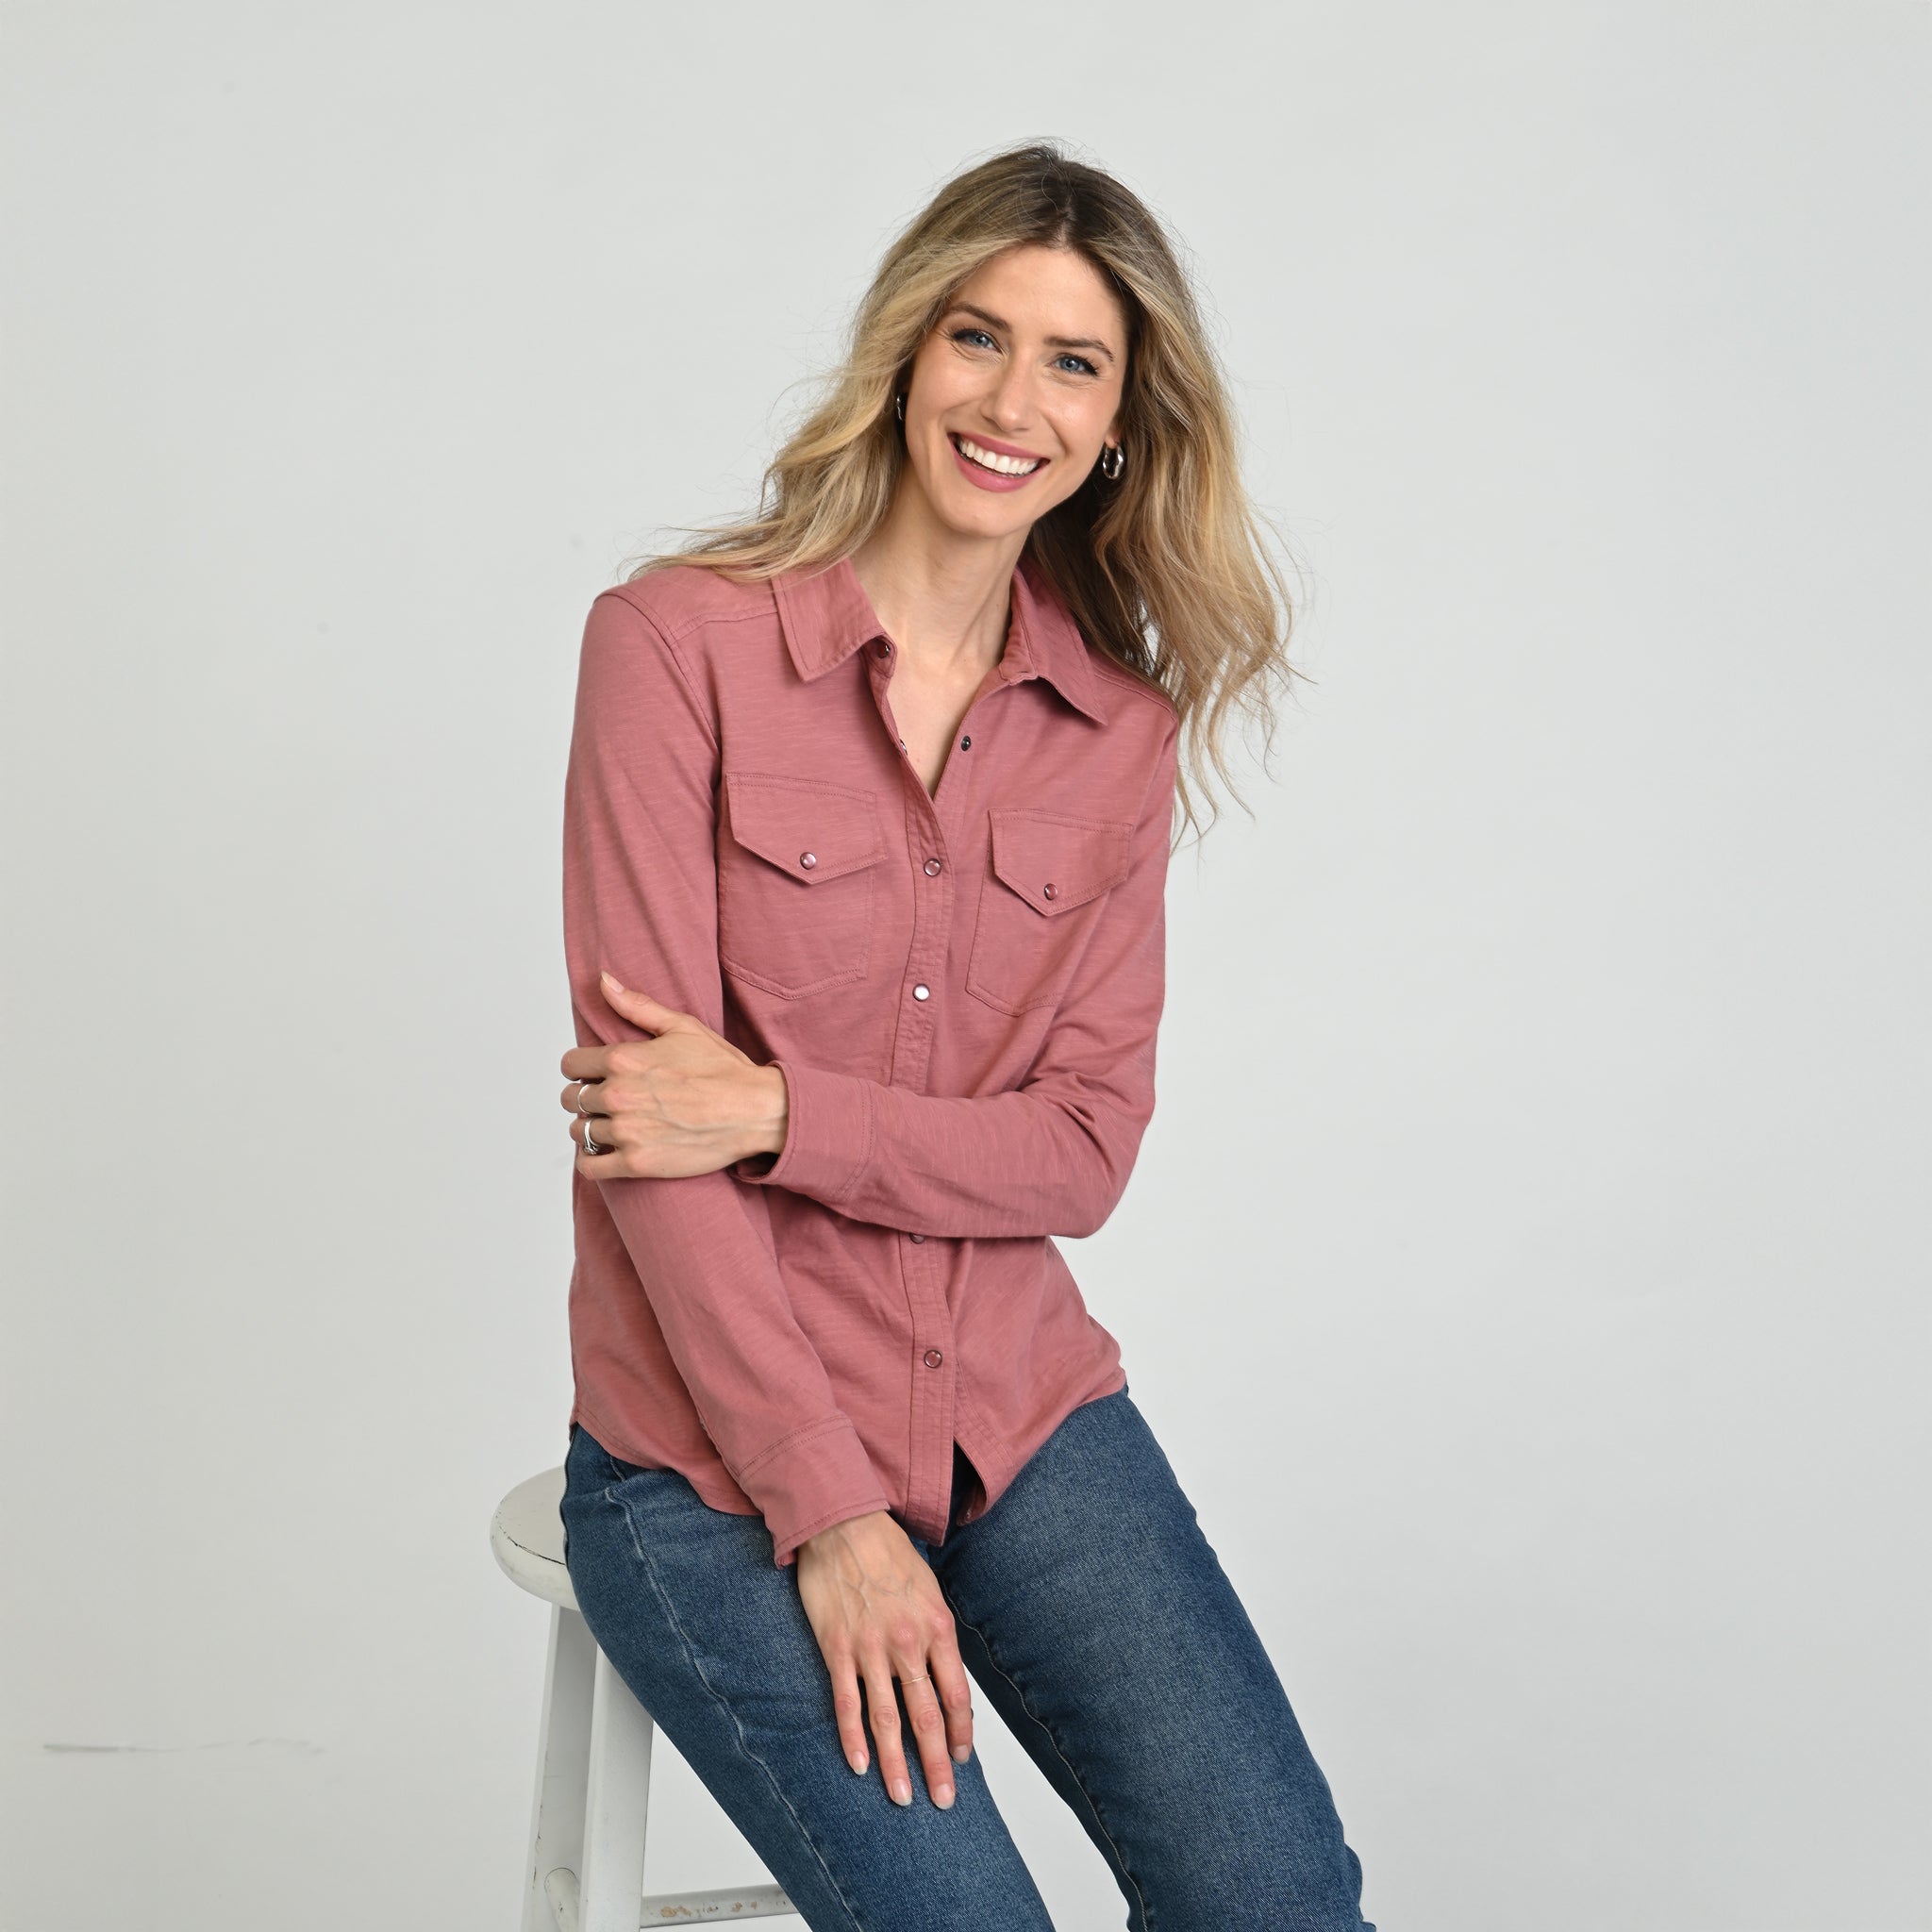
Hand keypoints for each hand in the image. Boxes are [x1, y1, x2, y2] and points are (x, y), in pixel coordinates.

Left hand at [562, 972, 787, 1178]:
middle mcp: (618, 1095)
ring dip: (590, 1128)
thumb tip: (603, 981)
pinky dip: (591, 1160)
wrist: (755, 1111)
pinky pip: (590, 1166)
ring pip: (579, 1131)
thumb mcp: (682, 1027)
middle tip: (608, 1101)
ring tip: (613, 1125)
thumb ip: (637, 1006)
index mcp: (623, 1059)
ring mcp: (626, 1131)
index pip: (570, 1065)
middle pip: (571, 1099)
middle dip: (585, 1098)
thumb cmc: (723, 1069)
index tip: (594, 1075)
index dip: (581, 1068)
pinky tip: (606, 1152)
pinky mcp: (637, 1162)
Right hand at [795, 1510, 974, 1808]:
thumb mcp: (930, 1591)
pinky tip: (859, 1765)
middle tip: (943, 1800)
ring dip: (895, 1763)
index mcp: (937, 1628)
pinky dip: (852, 1737)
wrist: (845, 1524)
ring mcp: (870, 1649)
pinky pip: (846, 1702)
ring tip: (903, 1797)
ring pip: (887, 1719)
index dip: (961, 1733)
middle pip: (927, 1717)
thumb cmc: (890, 1554)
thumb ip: (937, 1637)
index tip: (963, 1760)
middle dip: (937, 1764)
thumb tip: (945, 1681)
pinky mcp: (837, 1648)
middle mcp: (907, 1644)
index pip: (956, 1696)